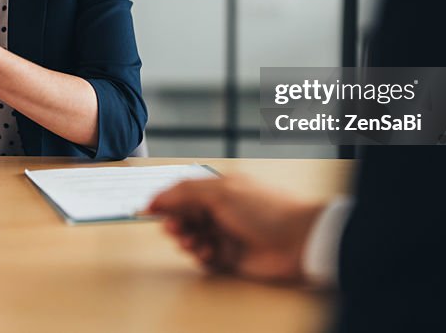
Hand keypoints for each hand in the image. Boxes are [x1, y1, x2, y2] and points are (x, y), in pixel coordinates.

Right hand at [147, 176, 323, 282]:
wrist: (298, 239)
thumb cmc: (264, 209)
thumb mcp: (220, 192)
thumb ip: (184, 193)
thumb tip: (156, 197)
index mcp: (220, 187)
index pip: (184, 191)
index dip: (166, 200)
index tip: (147, 209)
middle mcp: (221, 209)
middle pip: (185, 216)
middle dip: (175, 221)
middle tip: (174, 228)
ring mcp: (226, 233)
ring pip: (192, 237)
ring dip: (187, 239)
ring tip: (193, 242)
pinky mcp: (230, 257)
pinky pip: (204, 257)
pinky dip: (201, 255)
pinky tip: (207, 253)